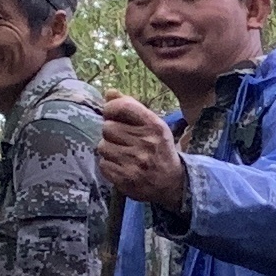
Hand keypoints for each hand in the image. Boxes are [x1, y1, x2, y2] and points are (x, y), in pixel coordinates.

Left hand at [97, 93, 189, 209]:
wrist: (172, 182)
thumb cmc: (159, 149)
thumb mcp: (153, 125)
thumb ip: (131, 107)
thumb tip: (109, 92)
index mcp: (154, 126)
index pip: (123, 107)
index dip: (110, 108)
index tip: (111, 114)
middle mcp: (146, 143)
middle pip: (107, 127)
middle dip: (111, 133)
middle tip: (122, 139)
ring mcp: (135, 162)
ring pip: (102, 146)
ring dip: (109, 149)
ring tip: (122, 154)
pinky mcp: (125, 179)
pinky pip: (103, 164)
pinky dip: (109, 165)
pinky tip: (121, 166)